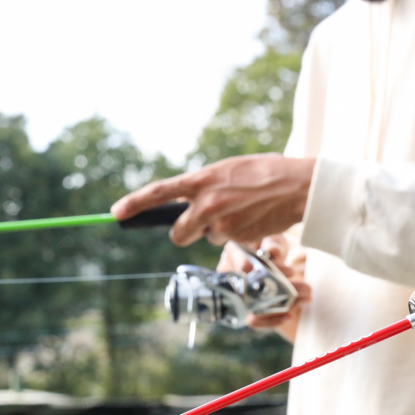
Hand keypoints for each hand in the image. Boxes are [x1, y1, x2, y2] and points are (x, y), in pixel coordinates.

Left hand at [111, 154, 315, 246]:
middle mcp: (206, 204)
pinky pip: (229, 243)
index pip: (159, 192)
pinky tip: (255, 219)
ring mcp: (222, 224)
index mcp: (202, 180)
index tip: (115, 213)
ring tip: (242, 212)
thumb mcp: (228, 171)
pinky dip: (239, 235)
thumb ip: (205, 186)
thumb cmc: (266, 173)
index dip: (134, 203)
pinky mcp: (238, 239)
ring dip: (219, 231)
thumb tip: (186, 204)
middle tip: (199, 225)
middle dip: (185, 233)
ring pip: (207, 238)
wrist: (299, 186)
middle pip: (178, 234)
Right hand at [218, 237, 310, 342]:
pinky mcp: (246, 310)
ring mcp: (236, 296)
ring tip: (306, 298)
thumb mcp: (273, 240)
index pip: (245, 266)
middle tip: (305, 289)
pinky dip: (273, 320)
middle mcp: (229, 277)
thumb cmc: (269, 245)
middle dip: (279, 292)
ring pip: (253, 308)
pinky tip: (289, 316)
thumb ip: (273, 244)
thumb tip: (273, 251)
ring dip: (281, 306)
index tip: (291, 271)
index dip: (267, 271)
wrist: (271, 258)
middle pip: (250, 291)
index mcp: (232, 254)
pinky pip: (255, 320)